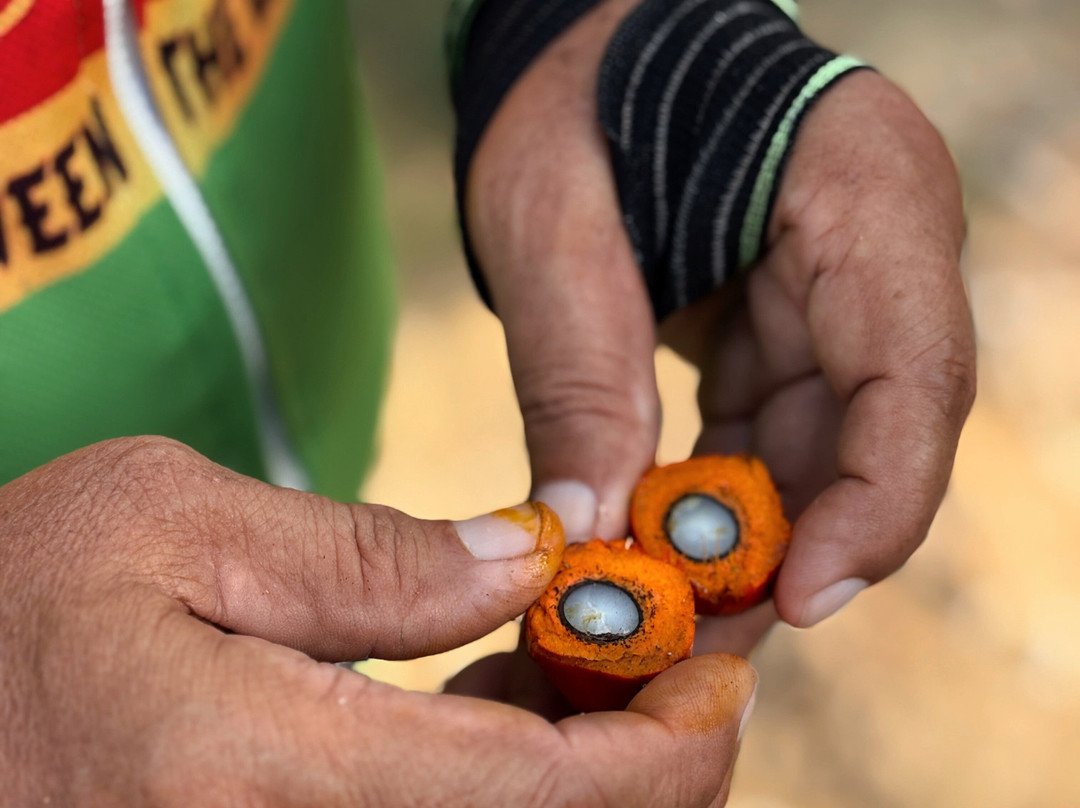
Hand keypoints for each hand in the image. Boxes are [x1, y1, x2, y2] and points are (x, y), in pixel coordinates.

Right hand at [0, 437, 755, 804]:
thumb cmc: (6, 603)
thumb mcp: (168, 522)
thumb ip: (365, 558)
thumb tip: (523, 562)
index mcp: (266, 779)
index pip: (544, 798)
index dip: (666, 747)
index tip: (719, 678)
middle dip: (641, 763)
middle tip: (660, 654)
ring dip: (575, 771)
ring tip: (581, 658)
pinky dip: (497, 782)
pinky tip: (489, 704)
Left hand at [466, 1, 974, 649]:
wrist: (574, 52)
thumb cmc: (570, 100)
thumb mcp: (554, 228)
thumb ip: (579, 378)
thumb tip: (583, 534)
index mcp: (863, 195)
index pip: (916, 376)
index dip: (874, 505)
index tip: (799, 599)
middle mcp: (874, 256)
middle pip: (869, 437)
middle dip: (785, 549)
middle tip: (694, 638)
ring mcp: (832, 296)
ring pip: (817, 452)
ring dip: (743, 539)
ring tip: (662, 613)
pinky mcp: (783, 327)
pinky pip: (768, 433)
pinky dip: (714, 497)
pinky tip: (653, 548)